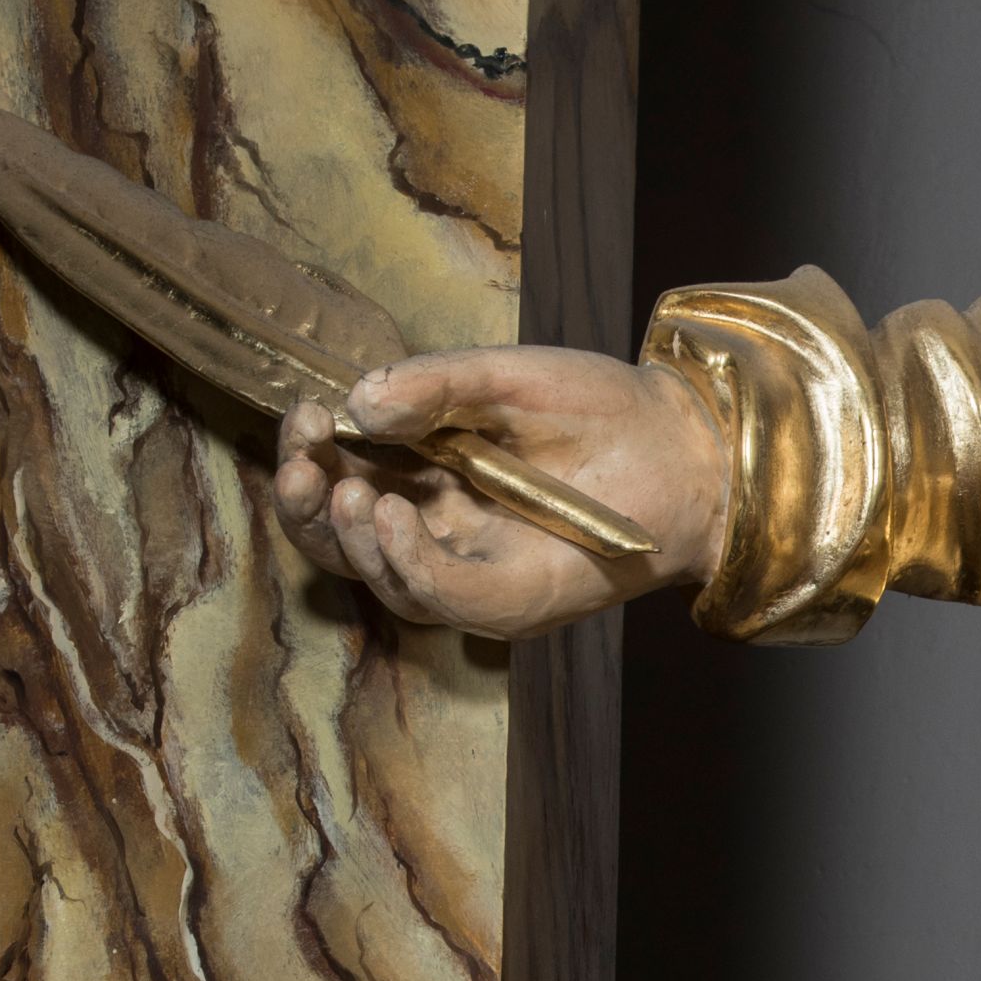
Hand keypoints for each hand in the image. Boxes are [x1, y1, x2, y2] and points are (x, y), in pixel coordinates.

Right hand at [273, 345, 732, 636]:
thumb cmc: (596, 408)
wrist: (681, 446)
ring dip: (353, 542)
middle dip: (307, 510)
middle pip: (346, 541)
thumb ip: (432, 385)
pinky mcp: (514, 602)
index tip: (305, 416)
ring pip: (385, 580)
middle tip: (299, 466)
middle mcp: (438, 530)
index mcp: (423, 475)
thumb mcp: (501, 378)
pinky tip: (395, 519)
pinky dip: (410, 566)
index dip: (309, 456)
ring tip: (351, 494)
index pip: (340, 479)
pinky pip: (444, 597)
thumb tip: (356, 401)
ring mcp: (474, 572)